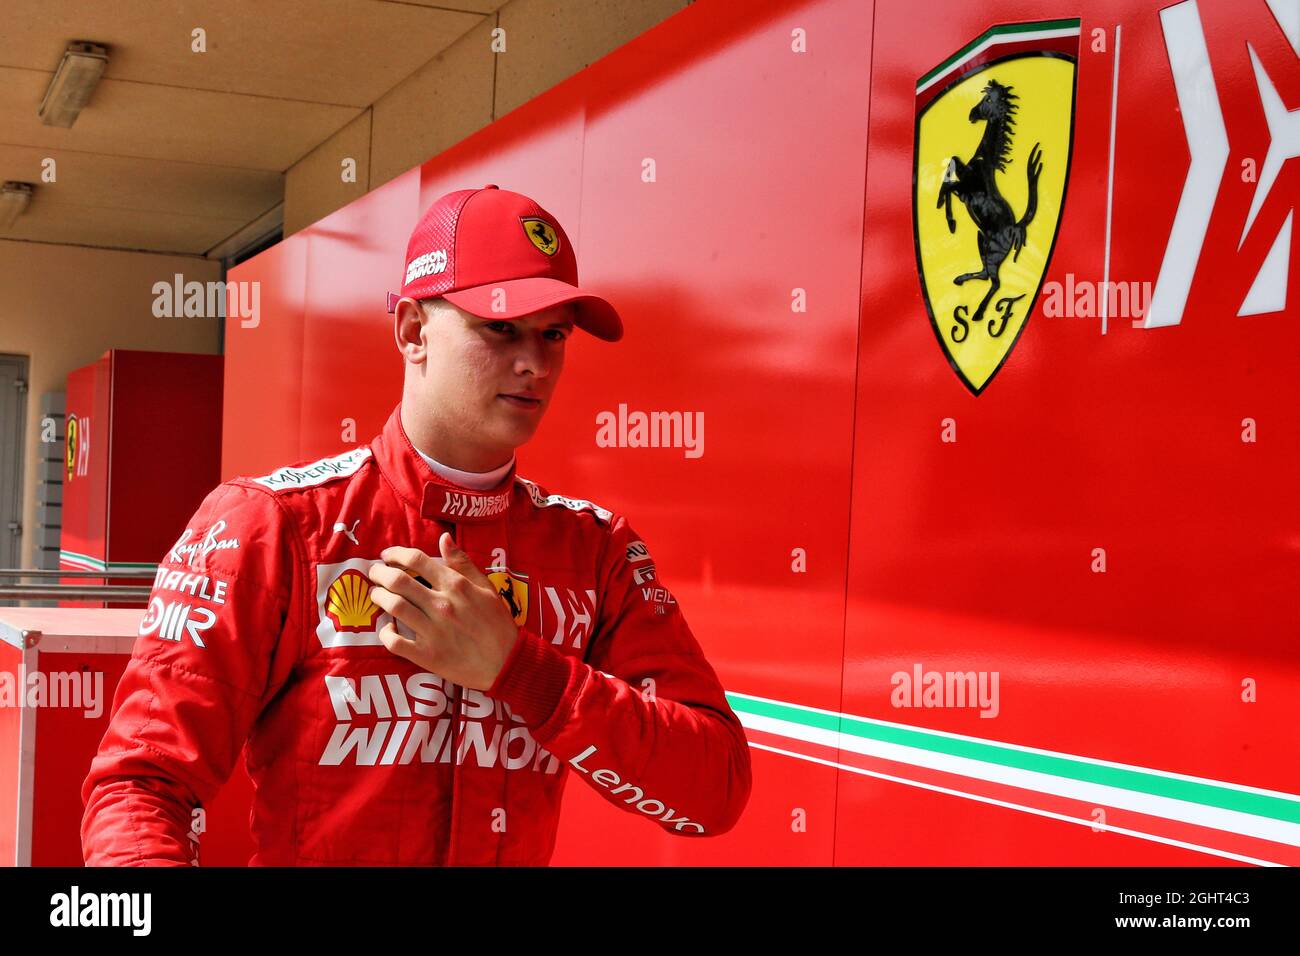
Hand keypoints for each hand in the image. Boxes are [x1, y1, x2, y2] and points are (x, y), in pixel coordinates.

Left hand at [365, 533, 518, 689]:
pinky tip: (387, 626)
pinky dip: (385, 632)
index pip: (416, 560)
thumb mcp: (486, 588)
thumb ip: (463, 562)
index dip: (396, 554)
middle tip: (374, 573)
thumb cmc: (498, 624)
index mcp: (456, 586)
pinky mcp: (427, 655)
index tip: (387, 555)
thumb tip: (444, 537)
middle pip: (398, 581)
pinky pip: (395, 642)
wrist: (507, 663)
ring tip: (376, 594)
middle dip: (379, 573)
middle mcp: (442, 605)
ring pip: (393, 607)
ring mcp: (433, 631)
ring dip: (378, 596)